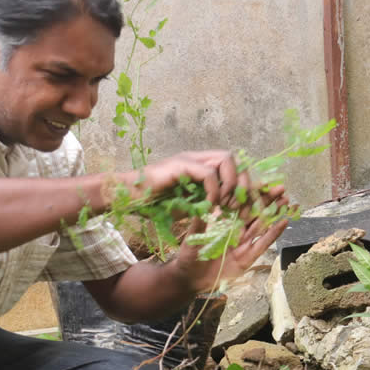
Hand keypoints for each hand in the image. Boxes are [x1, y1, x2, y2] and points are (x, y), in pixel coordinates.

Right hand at [120, 150, 246, 206]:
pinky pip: (209, 173)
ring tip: (222, 204)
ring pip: (226, 159)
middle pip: (235, 158)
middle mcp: (197, 158)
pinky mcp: (180, 165)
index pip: (233, 165)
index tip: (241, 206)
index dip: (242, 183)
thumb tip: (222, 211)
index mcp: (200, 166)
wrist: (127, 197)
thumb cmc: (152, 203)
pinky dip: (214, 190)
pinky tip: (208, 205)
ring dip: (230, 184)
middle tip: (235, 206)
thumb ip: (204, 204)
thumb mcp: (186, 206)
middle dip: (242, 183)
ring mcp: (189, 159)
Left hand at [172, 189, 294, 293]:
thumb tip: (204, 200)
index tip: (263, 183)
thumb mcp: (193, 235)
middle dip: (268, 201)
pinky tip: (283, 222)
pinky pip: (262, 244)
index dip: (252, 195)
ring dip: (274, 213)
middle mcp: (236, 232)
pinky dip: (273, 234)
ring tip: (287, 200)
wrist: (190, 279)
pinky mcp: (247, 259)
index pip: (240, 206)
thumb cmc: (189, 256)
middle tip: (282, 187)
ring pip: (262, 226)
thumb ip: (200, 221)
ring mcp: (243, 245)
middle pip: (255, 214)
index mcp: (225, 224)